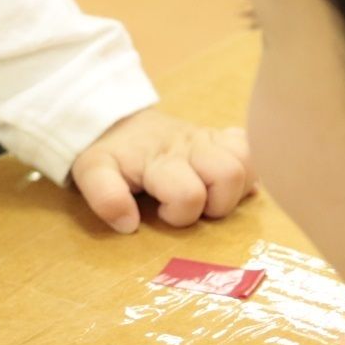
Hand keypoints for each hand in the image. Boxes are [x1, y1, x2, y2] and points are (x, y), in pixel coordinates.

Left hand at [68, 110, 254, 233]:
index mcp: (160, 160)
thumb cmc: (111, 153)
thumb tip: (129, 225)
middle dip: (217, 203)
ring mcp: (209, 139)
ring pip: (249, 160)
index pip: (189, 194)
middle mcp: (191, 146)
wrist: (115, 119)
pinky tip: (225, 182)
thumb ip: (105, 198)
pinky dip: (247, 169)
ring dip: (235, 187)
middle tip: (193, 205)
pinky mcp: (220, 137)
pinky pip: (252, 148)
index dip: (180, 214)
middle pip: (230, 173)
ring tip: (211, 195)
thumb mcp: (92, 173)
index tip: (162, 212)